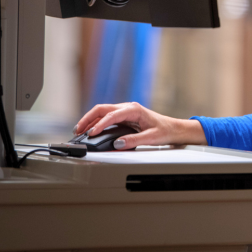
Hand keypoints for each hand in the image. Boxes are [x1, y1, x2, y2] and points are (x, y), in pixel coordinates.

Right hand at [73, 102, 206, 149]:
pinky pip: (107, 116)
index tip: (91, 133)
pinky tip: (91, 129)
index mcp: (134, 109)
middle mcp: (128, 107)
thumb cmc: (165, 130)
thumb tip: (118, 144)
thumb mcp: (151, 137)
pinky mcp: (124, 116)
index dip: (100, 124)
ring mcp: (125, 111)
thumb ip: (134, 141)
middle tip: (78, 130)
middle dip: (88, 118)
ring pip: (102, 111)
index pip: (112, 115)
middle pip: (102, 109)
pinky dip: (96, 121)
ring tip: (80, 130)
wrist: (173, 128)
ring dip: (90, 119)